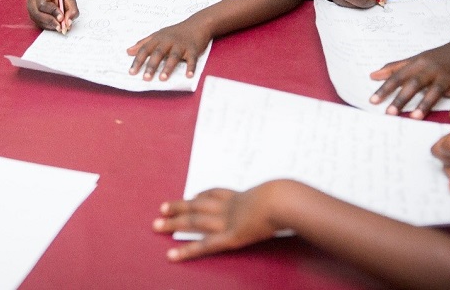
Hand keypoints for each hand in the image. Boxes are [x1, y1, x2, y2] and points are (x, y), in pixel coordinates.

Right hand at [26, 0, 77, 32]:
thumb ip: (72, 9)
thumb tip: (68, 23)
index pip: (42, 4)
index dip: (52, 12)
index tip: (62, 18)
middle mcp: (31, 0)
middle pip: (37, 14)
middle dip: (51, 21)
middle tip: (61, 26)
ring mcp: (30, 9)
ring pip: (38, 20)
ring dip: (50, 25)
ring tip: (61, 27)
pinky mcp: (32, 16)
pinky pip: (39, 24)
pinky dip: (48, 27)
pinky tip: (56, 26)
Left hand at [126, 20, 210, 80]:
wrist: (198, 24)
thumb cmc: (176, 32)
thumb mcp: (158, 34)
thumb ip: (143, 43)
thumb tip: (128, 51)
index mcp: (159, 38)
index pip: (145, 49)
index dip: (138, 61)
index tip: (132, 72)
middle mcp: (169, 41)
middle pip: (158, 53)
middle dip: (152, 66)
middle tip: (146, 78)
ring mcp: (181, 45)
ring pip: (174, 56)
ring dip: (168, 67)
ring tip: (162, 78)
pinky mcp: (193, 49)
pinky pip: (192, 59)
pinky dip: (191, 67)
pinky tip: (188, 76)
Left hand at [152, 183, 287, 260]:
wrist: (282, 200)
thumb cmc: (287, 198)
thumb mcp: (283, 195)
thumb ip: (281, 199)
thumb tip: (293, 198)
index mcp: (242, 196)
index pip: (217, 193)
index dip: (202, 195)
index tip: (192, 195)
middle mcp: (229, 206)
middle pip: (198, 205)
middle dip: (179, 206)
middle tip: (162, 208)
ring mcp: (226, 221)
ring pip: (194, 221)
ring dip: (173, 223)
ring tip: (156, 226)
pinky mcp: (229, 238)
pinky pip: (203, 246)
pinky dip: (186, 251)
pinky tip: (172, 255)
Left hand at [369, 44, 449, 119]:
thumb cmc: (438, 57)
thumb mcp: (416, 59)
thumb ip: (394, 68)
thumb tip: (373, 75)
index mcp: (419, 64)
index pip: (398, 76)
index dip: (385, 88)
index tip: (373, 101)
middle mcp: (432, 70)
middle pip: (415, 84)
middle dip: (402, 98)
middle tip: (390, 112)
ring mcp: (449, 77)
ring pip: (436, 91)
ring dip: (425, 104)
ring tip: (414, 117)